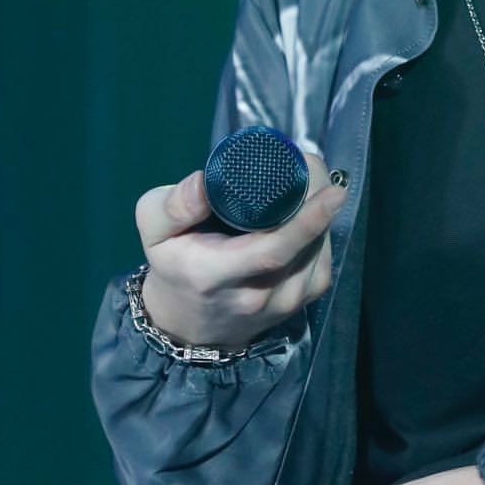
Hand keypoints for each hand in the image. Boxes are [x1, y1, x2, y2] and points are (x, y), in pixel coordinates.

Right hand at [134, 151, 346, 348]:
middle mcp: (259, 295)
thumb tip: (205, 182)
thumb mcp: (154, 231)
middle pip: (305, 245)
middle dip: (317, 199)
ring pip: (319, 247)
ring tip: (306, 178)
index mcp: (216, 276)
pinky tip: (308, 208)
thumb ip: (172, 206)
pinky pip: (323, 256)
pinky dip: (322, 227)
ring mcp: (287, 301)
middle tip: (308, 162)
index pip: (271, 251)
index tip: (330, 188)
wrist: (191, 322)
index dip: (307, 220)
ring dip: (321, 210)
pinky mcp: (305, 299)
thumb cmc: (174, 264)